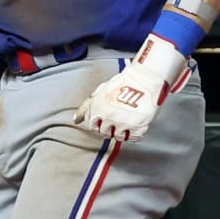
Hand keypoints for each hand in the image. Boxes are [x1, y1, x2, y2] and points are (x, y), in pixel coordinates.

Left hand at [73, 34, 189, 141]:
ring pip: (118, 137)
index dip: (98, 122)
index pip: (92, 126)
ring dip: (121, 131)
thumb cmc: (121, 83)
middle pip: (104, 133)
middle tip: (116, 118)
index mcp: (97, 109)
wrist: (144, 80)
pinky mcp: (138, 128)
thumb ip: (86, 107)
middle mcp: (108, 118)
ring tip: (126, 119)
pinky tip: (134, 123)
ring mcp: (123, 124)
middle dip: (108, 127)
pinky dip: (133, 133)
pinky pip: (132, 138)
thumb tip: (75, 120)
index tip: (104, 118)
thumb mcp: (99, 92)